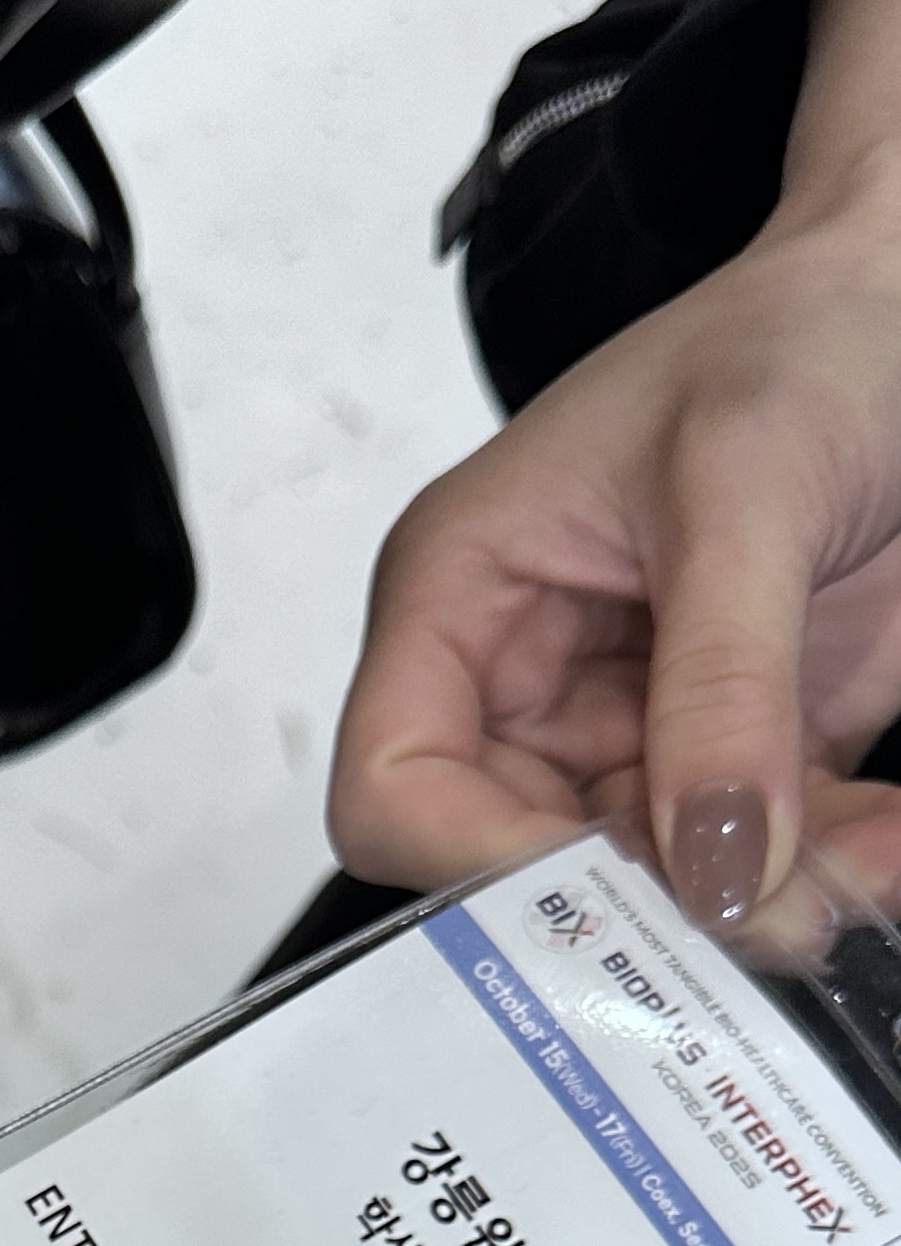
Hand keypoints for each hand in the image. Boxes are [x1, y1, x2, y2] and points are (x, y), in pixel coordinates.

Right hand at [330, 0, 900, 930]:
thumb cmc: (800, 336)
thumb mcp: (747, 484)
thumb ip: (723, 682)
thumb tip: (716, 869)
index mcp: (463, 602)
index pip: (394, 792)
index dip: (475, 864)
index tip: (614, 886)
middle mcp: (529, 689)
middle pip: (529, 875)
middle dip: (652, 907)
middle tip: (785, 909)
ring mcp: (638, 733)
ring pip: (661, 894)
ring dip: (775, 904)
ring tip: (872, 870)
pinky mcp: (743, 761)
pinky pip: (768, 867)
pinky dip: (840, 874)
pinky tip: (894, 847)